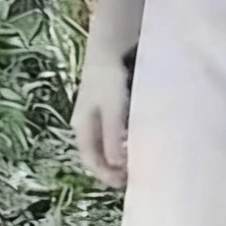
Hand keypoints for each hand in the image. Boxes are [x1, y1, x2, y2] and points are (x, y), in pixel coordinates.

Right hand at [72, 54, 129, 187]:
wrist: (113, 42)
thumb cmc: (110, 77)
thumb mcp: (112, 109)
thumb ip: (112, 138)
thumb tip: (117, 167)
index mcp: (82, 126)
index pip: (91, 160)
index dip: (107, 176)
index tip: (127, 183)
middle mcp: (87, 122)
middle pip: (99, 154)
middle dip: (115, 168)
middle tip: (138, 175)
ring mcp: (98, 113)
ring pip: (109, 143)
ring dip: (122, 154)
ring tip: (142, 160)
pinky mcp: (112, 104)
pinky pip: (117, 130)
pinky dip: (128, 140)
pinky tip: (143, 138)